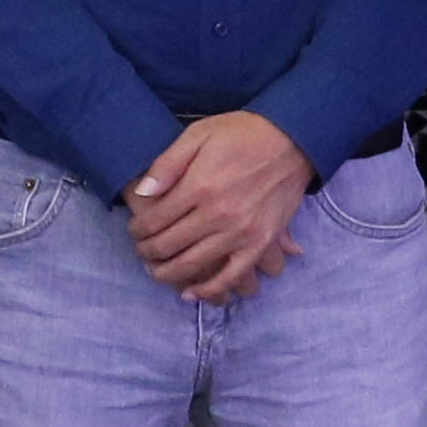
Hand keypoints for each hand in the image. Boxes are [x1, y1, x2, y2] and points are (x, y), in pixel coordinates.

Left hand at [124, 112, 313, 303]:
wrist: (292, 140)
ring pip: (194, 264)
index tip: (134, 231)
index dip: (137, 230)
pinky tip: (192, 292)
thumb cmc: (241, 134)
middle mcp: (218, 214)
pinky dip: (210, 289)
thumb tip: (143, 193)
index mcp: (199, 187)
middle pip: (169, 245)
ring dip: (168, 273)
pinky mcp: (261, 243)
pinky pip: (232, 276)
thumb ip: (167, 165)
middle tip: (142, 251)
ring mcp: (241, 232)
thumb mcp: (197, 134)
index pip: (154, 221)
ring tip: (157, 270)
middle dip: (147, 252)